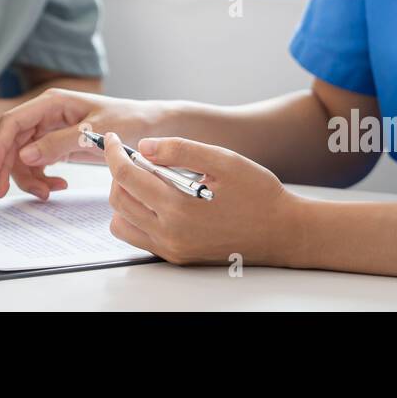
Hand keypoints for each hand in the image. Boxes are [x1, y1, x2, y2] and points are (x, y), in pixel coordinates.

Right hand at [0, 88, 164, 199]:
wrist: (150, 126)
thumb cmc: (128, 121)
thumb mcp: (95, 134)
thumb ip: (59, 143)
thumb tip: (23, 155)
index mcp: (52, 103)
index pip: (13, 123)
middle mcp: (47, 114)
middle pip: (13, 142)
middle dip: (9, 169)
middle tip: (6, 194)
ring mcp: (51, 129)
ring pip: (22, 156)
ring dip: (29, 177)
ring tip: (49, 191)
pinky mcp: (57, 143)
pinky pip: (38, 162)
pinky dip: (42, 177)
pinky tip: (58, 185)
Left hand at [100, 132, 301, 266]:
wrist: (283, 232)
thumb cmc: (259, 194)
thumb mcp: (223, 160)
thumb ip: (181, 150)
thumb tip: (145, 146)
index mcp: (179, 208)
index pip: (126, 177)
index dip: (114, 153)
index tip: (113, 140)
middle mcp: (170, 234)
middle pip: (118, 200)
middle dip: (119, 172)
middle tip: (135, 156)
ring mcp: (172, 249)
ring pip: (122, 223)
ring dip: (125, 197)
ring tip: (147, 179)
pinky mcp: (177, 257)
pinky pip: (139, 238)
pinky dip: (136, 216)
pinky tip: (157, 199)